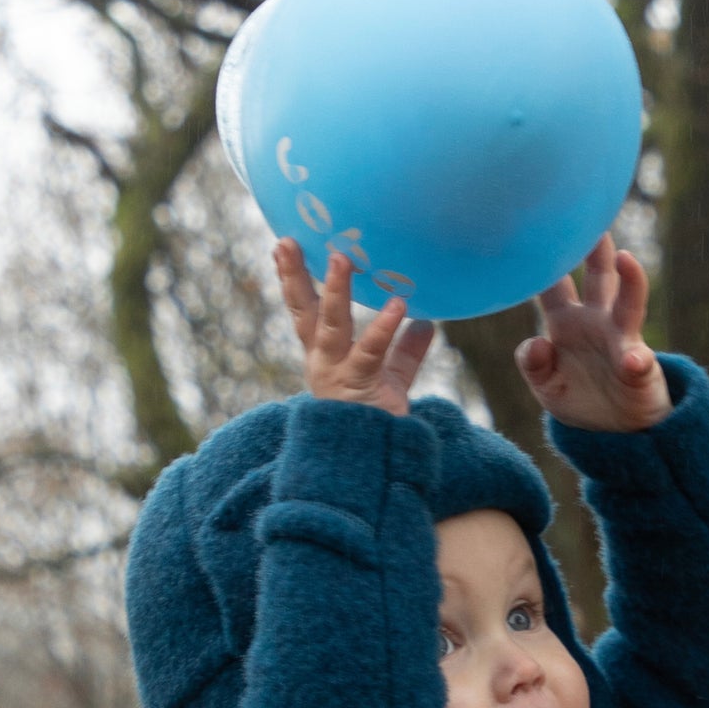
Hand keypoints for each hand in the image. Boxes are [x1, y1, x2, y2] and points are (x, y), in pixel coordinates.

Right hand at [276, 242, 435, 413]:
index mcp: (323, 357)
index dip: (292, 279)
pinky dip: (384, 328)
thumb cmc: (376, 422)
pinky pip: (371, 353)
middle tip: (287, 241)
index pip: (303, 311)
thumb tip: (426, 323)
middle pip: (304, 313)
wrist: (373, 465)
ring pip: (332, 326)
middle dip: (294, 277)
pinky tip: (398, 306)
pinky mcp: (359, 388)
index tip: (281, 246)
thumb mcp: (391, 380)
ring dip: (336, 291)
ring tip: (341, 258)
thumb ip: (405, 351)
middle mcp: (323, 363)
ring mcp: (338, 375)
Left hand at [516, 235, 670, 430]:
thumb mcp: (546, 386)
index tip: (532, 231)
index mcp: (565, 320)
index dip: (542, 262)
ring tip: (627, 260)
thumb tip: (536, 344)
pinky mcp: (639, 368)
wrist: (616, 433)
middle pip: (597, 276)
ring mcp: (621, 339)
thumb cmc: (579, 398)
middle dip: (593, 248)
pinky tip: (632, 363)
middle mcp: (595, 320)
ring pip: (627, 303)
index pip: (551, 284)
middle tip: (588, 218)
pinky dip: (637, 362)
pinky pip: (638, 362)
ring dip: (629, 281)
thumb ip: (534, 365)